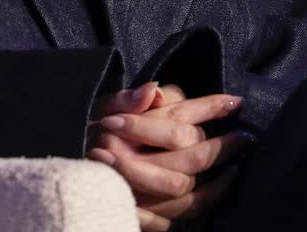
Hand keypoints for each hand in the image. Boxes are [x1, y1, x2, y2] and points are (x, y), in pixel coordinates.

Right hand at [86, 82, 253, 230]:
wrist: (59, 173)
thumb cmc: (81, 132)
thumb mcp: (97, 108)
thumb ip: (125, 99)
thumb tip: (156, 89)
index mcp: (122, 130)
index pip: (177, 118)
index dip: (209, 108)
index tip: (236, 102)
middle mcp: (129, 162)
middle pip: (190, 157)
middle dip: (223, 146)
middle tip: (246, 137)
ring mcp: (133, 193)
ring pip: (187, 192)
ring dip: (218, 180)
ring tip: (236, 167)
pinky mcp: (136, 214)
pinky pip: (174, 218)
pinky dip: (199, 205)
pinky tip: (215, 192)